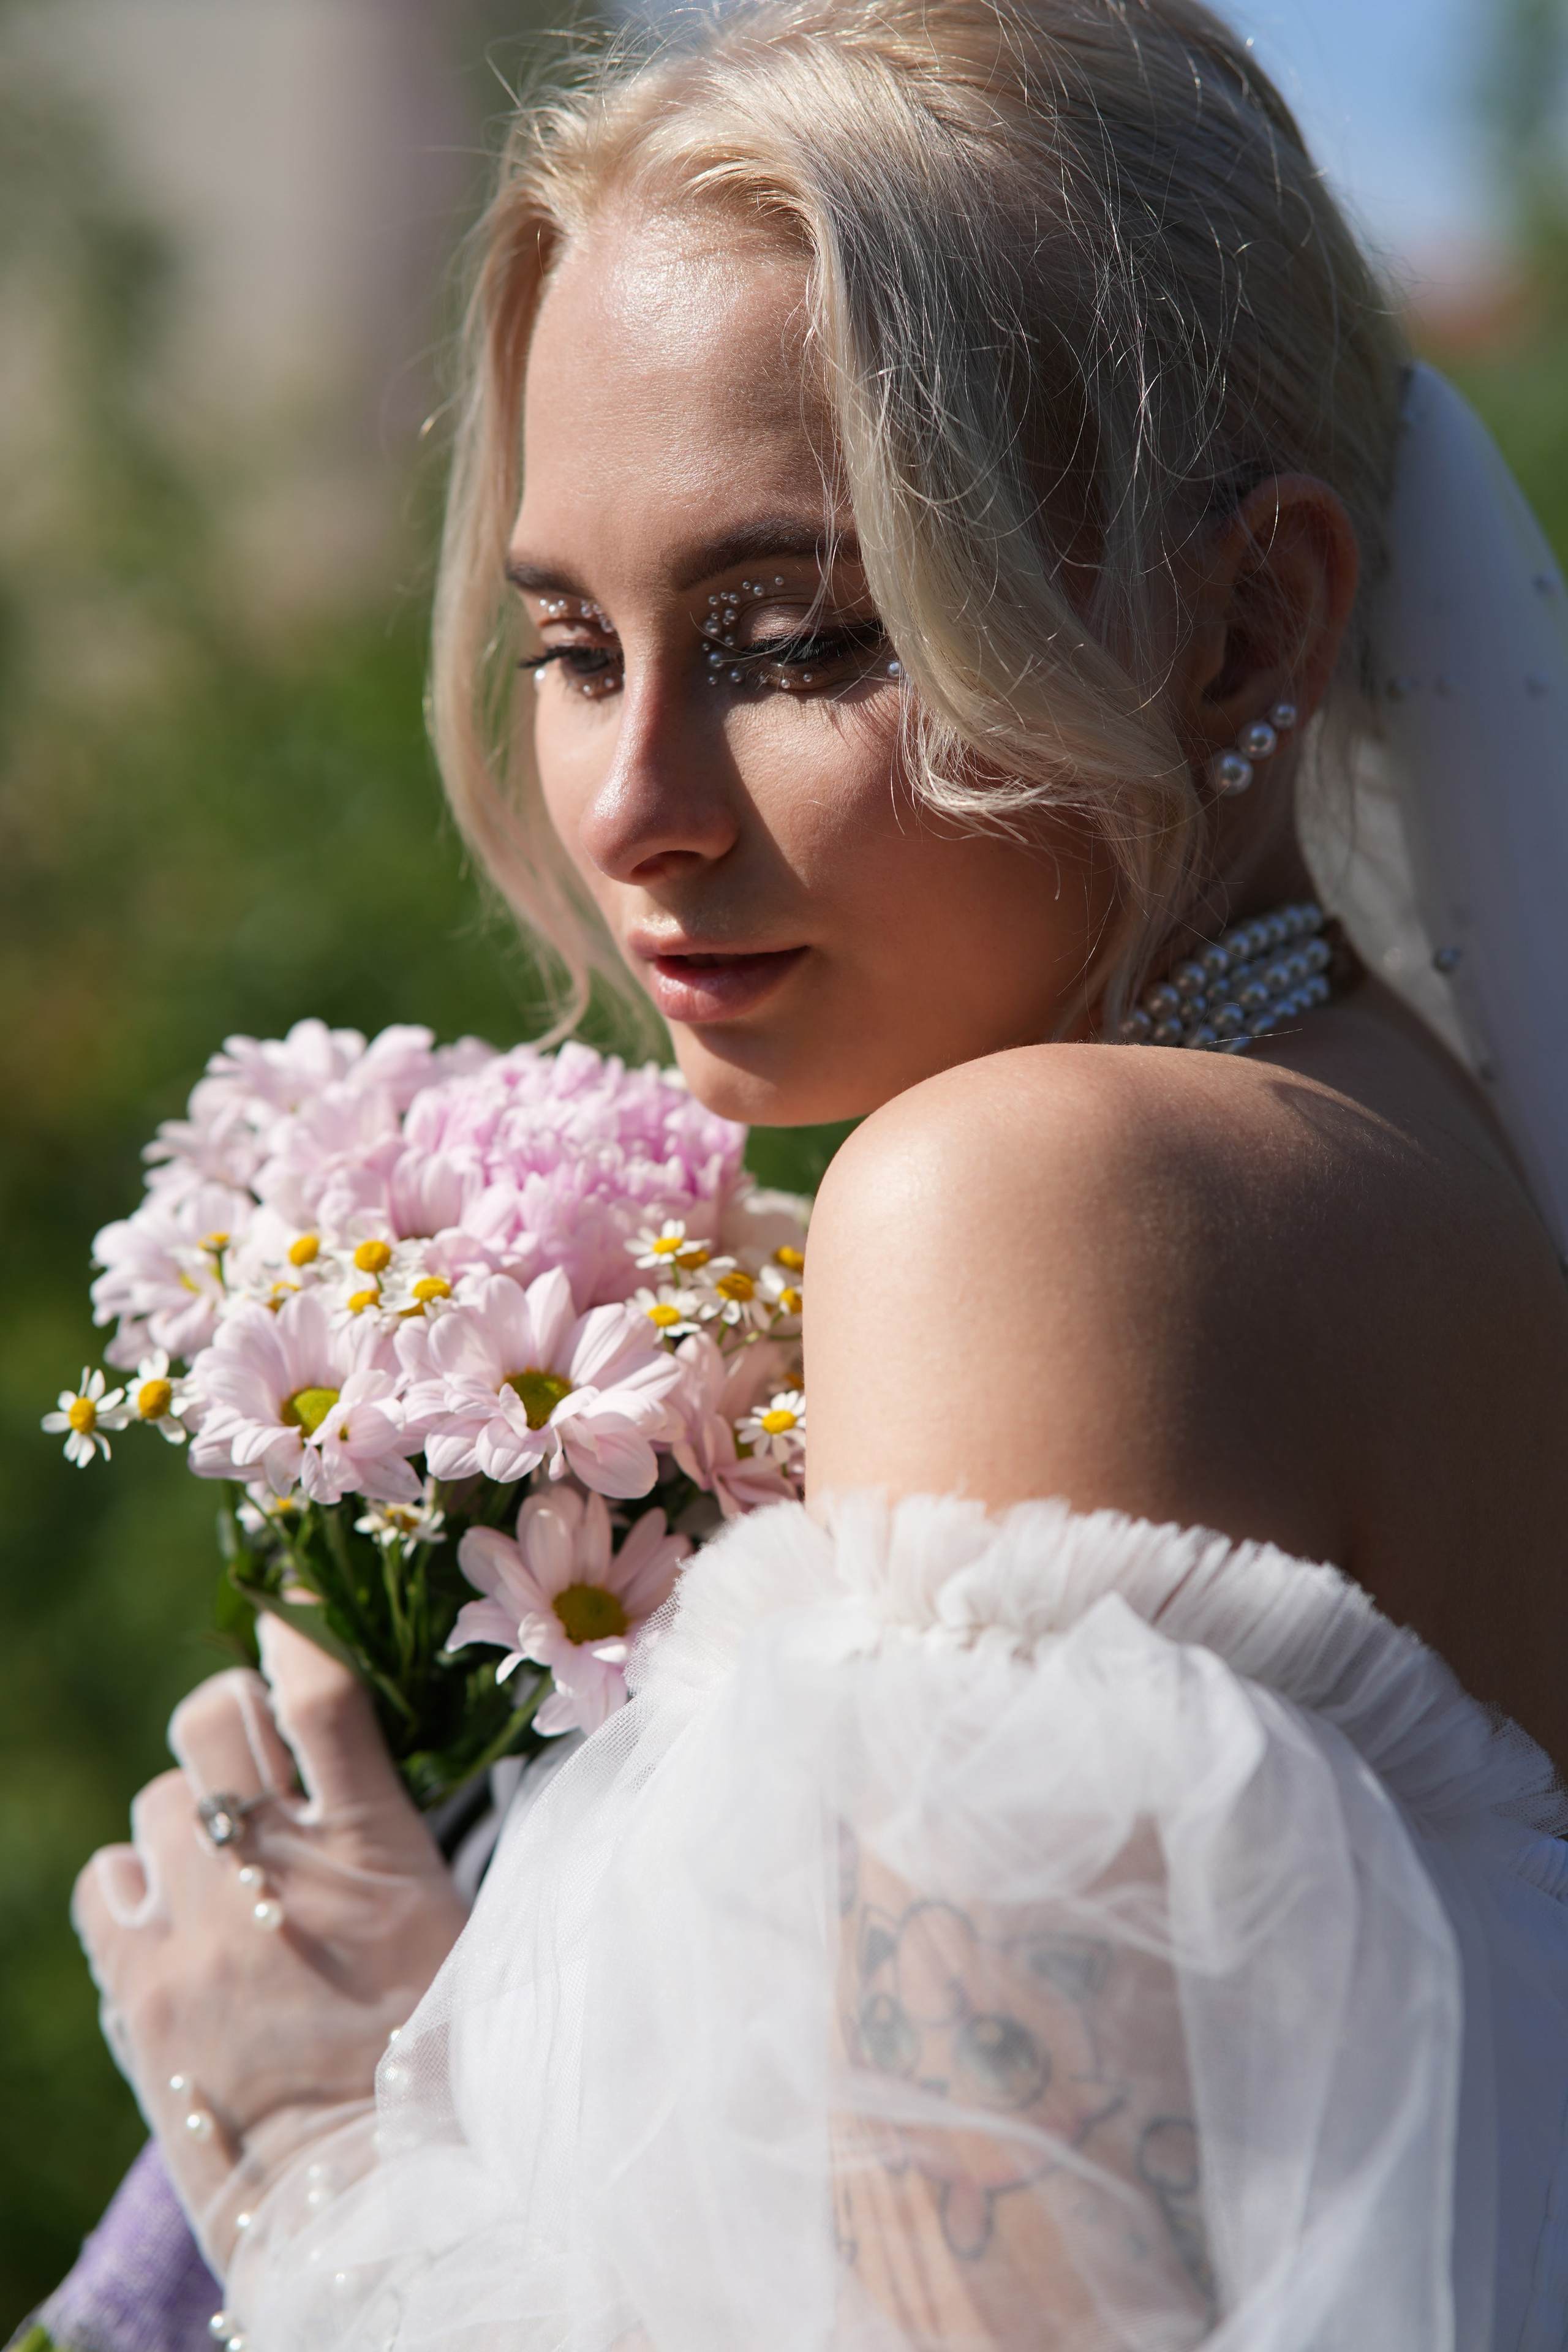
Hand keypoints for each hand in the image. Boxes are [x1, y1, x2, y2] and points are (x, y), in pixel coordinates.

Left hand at [73, 1619, 467, 2273]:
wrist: (365, 2209)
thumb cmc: (434, 2071)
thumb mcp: (451, 1933)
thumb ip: (395, 1843)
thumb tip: (351, 1772)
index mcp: (375, 1855)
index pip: (322, 1692)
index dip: (301, 1617)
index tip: (289, 1589)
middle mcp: (276, 1874)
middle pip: (213, 1720)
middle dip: (229, 1721)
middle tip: (255, 1758)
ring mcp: (195, 1932)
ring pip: (154, 1801)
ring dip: (188, 1817)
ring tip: (224, 1871)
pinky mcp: (136, 1993)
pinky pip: (105, 1882)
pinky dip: (133, 1883)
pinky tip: (171, 1918)